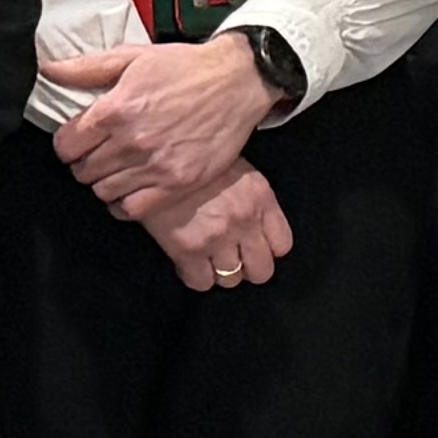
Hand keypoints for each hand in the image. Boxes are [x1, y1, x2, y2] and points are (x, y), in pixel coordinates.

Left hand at [45, 36, 276, 222]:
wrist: (236, 80)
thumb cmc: (184, 67)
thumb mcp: (132, 57)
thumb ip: (86, 68)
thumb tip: (48, 70)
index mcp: (116, 109)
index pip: (66, 145)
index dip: (67, 145)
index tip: (76, 142)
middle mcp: (132, 141)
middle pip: (83, 171)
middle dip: (84, 164)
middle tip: (96, 156)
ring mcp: (156, 165)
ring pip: (104, 192)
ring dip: (103, 183)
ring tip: (114, 171)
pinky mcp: (178, 183)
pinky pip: (133, 209)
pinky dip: (123, 204)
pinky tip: (128, 191)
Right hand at [139, 166, 294, 294]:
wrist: (155, 155)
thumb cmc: (193, 156)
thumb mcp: (234, 166)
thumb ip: (250, 196)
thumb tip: (254, 222)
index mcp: (260, 196)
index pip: (282, 245)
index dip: (267, 249)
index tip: (254, 245)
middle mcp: (244, 220)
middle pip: (261, 271)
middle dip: (246, 267)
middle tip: (231, 257)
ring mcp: (217, 237)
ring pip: (231, 279)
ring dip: (219, 272)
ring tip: (207, 258)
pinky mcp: (188, 248)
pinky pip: (201, 282)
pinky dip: (195, 276)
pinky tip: (188, 261)